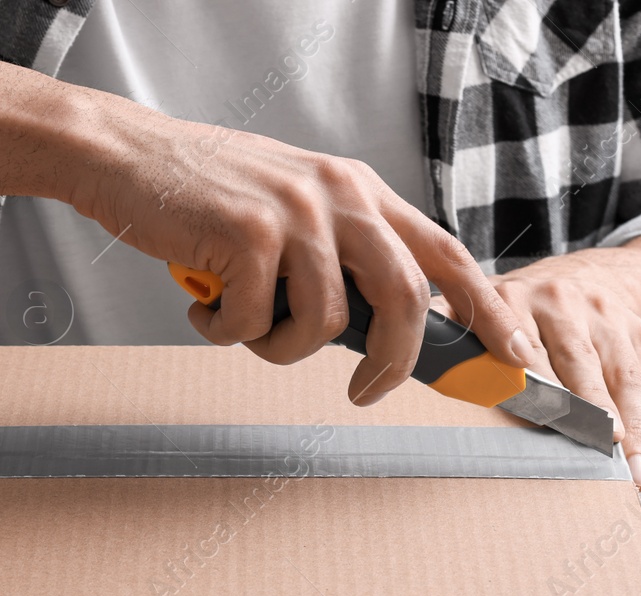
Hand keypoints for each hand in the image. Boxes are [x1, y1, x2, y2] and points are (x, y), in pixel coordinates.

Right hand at [64, 103, 531, 405]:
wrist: (129, 158)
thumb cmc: (208, 194)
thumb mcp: (297, 209)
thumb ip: (344, 255)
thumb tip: (385, 333)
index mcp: (360, 191)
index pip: (445, 254)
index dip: (486, 308)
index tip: (510, 352)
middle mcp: (338, 195)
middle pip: (405, 298)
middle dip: (392, 363)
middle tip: (364, 392)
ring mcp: (295, 213)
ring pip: (322, 324)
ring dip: (277, 348)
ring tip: (240, 322)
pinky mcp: (247, 234)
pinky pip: (253, 324)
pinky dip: (225, 332)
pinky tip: (204, 305)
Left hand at [432, 251, 640, 488]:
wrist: (590, 279)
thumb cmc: (519, 318)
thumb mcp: (481, 314)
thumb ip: (448, 337)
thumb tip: (396, 363)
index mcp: (504, 297)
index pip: (511, 344)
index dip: (521, 380)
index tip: (527, 411)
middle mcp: (552, 297)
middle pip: (564, 359)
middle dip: (572, 405)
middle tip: (577, 443)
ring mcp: (597, 311)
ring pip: (604, 372)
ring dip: (610, 422)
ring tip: (613, 462)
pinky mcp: (630, 328)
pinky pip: (635, 382)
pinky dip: (639, 427)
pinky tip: (638, 462)